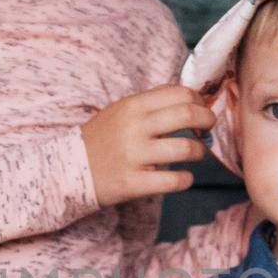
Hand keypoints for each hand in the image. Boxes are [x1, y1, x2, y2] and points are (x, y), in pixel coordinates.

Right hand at [81, 84, 213, 207]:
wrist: (68, 169)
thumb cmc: (102, 139)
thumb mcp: (120, 110)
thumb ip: (151, 102)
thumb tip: (189, 95)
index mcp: (133, 106)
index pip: (180, 93)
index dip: (199, 101)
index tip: (200, 110)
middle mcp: (134, 128)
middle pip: (188, 116)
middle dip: (208, 121)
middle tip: (208, 129)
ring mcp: (133, 156)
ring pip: (186, 149)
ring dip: (199, 152)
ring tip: (196, 154)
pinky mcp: (132, 183)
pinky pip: (173, 181)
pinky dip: (185, 180)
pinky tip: (183, 178)